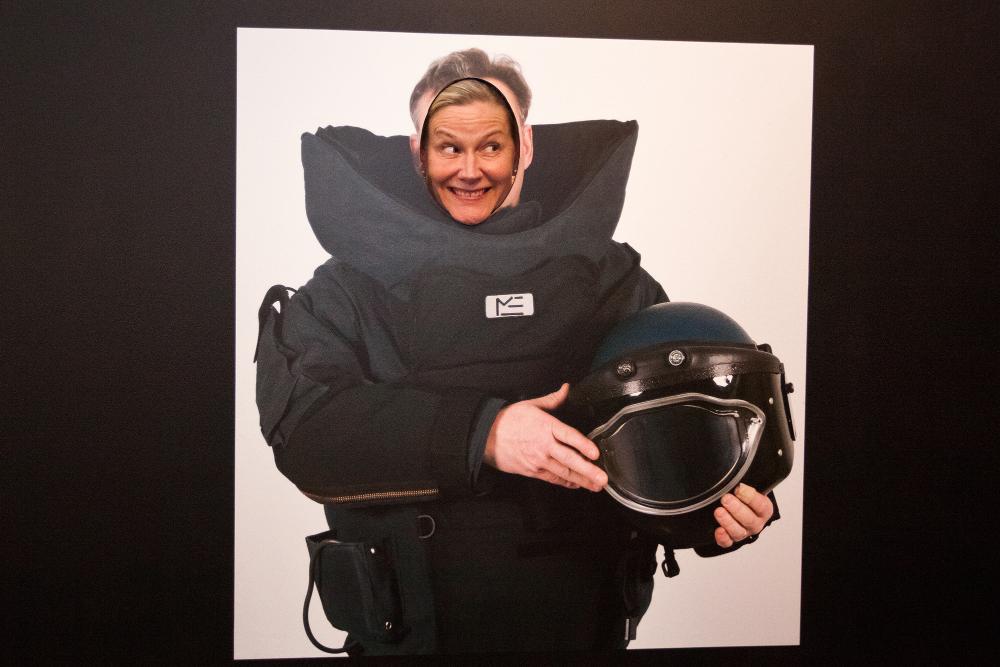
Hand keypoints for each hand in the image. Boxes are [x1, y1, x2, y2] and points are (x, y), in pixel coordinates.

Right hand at [484, 383, 607, 491]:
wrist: (485, 436)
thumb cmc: (508, 419)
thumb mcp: (531, 405)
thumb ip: (553, 399)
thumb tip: (567, 389)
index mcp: (545, 426)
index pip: (568, 436)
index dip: (583, 445)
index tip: (596, 453)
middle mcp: (543, 445)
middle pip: (569, 459)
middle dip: (588, 470)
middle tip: (602, 478)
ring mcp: (538, 460)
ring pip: (563, 473)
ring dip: (582, 480)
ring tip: (596, 485)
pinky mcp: (532, 471)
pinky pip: (552, 479)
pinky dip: (566, 482)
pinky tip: (577, 484)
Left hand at [713, 483, 773, 547]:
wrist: (735, 504)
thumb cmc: (742, 495)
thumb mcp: (747, 487)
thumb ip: (745, 484)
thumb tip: (738, 476)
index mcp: (764, 509)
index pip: (761, 505)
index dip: (750, 497)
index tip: (739, 488)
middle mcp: (755, 522)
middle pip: (749, 520)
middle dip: (737, 509)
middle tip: (726, 499)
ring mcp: (744, 532)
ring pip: (738, 532)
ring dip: (728, 522)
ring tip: (719, 511)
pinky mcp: (731, 539)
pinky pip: (728, 542)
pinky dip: (723, 538)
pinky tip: (719, 530)